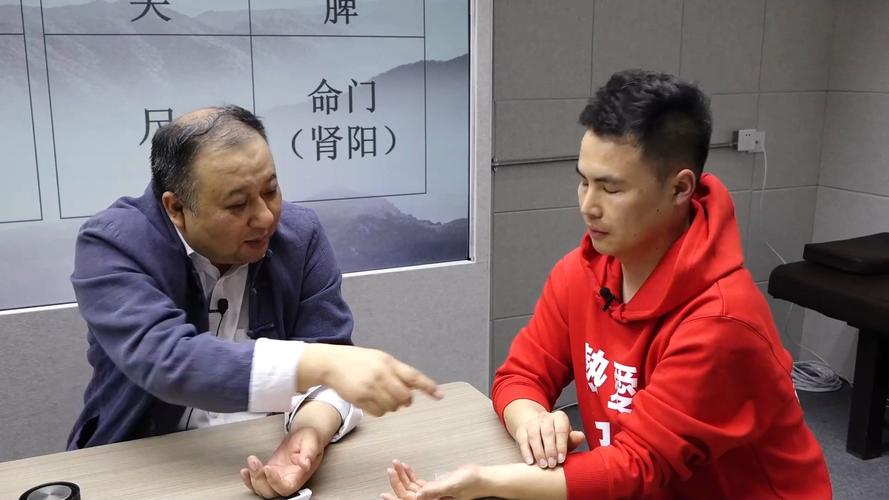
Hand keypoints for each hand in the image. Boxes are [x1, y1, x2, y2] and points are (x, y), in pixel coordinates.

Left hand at [240, 426, 323, 498]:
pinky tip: (245, 470)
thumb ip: (309, 453)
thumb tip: (305, 463)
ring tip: (251, 460)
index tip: (269, 468)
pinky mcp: (269, 472)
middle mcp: (287, 479)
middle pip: (270, 492)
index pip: (285, 488)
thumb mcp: (312, 442)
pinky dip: (248, 479)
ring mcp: (277, 477)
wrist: (304, 435)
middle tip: (254, 462)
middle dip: (259, 480)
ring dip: (252, 478)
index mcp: (299, 476)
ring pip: (262, 488)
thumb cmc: (310, 439)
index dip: (275, 482)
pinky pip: (257, 482)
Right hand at [301, 344, 443, 416]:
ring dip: (391, 406)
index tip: (439, 395)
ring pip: (392, 407)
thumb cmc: (359, 361)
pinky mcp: (360, 398)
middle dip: (405, 401)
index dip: (428, 386)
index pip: (413, 376)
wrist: (331, 363)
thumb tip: (412, 389)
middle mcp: (381, 375)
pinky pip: (379, 412)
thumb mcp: (380, 359)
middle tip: (401, 399)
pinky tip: (372, 402)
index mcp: (388, 362)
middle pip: (404, 397)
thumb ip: (396, 371)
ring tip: (381, 397)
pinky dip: (380, 410)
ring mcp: (370, 387)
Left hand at [381, 460, 482, 499]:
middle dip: (398, 482)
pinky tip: (406, 466)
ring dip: (403, 476)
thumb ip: (435, 490)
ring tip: (396, 463)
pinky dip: (411, 474)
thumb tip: (418, 495)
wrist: (482, 478)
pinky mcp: (436, 487)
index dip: (397, 497)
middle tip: (391, 468)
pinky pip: (419, 482)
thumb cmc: (471, 483)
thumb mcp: (453, 485)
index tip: (384, 492)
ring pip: (412, 487)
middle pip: (408, 494)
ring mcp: (433, 494)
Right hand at [515, 410, 585, 467]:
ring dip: (539, 452)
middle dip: (550, 450)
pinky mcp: (521, 430)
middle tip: (552, 464)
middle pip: (547, 432)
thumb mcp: (565, 438)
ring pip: (534, 435)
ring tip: (543, 465)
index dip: (561, 445)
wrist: (537, 429)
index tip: (561, 459)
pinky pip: (523, 440)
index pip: (561, 429)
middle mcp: (545, 417)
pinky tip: (530, 461)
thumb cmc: (555, 437)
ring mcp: (532, 423)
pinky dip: (526, 452)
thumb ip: (572, 439)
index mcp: (559, 417)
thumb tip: (580, 437)